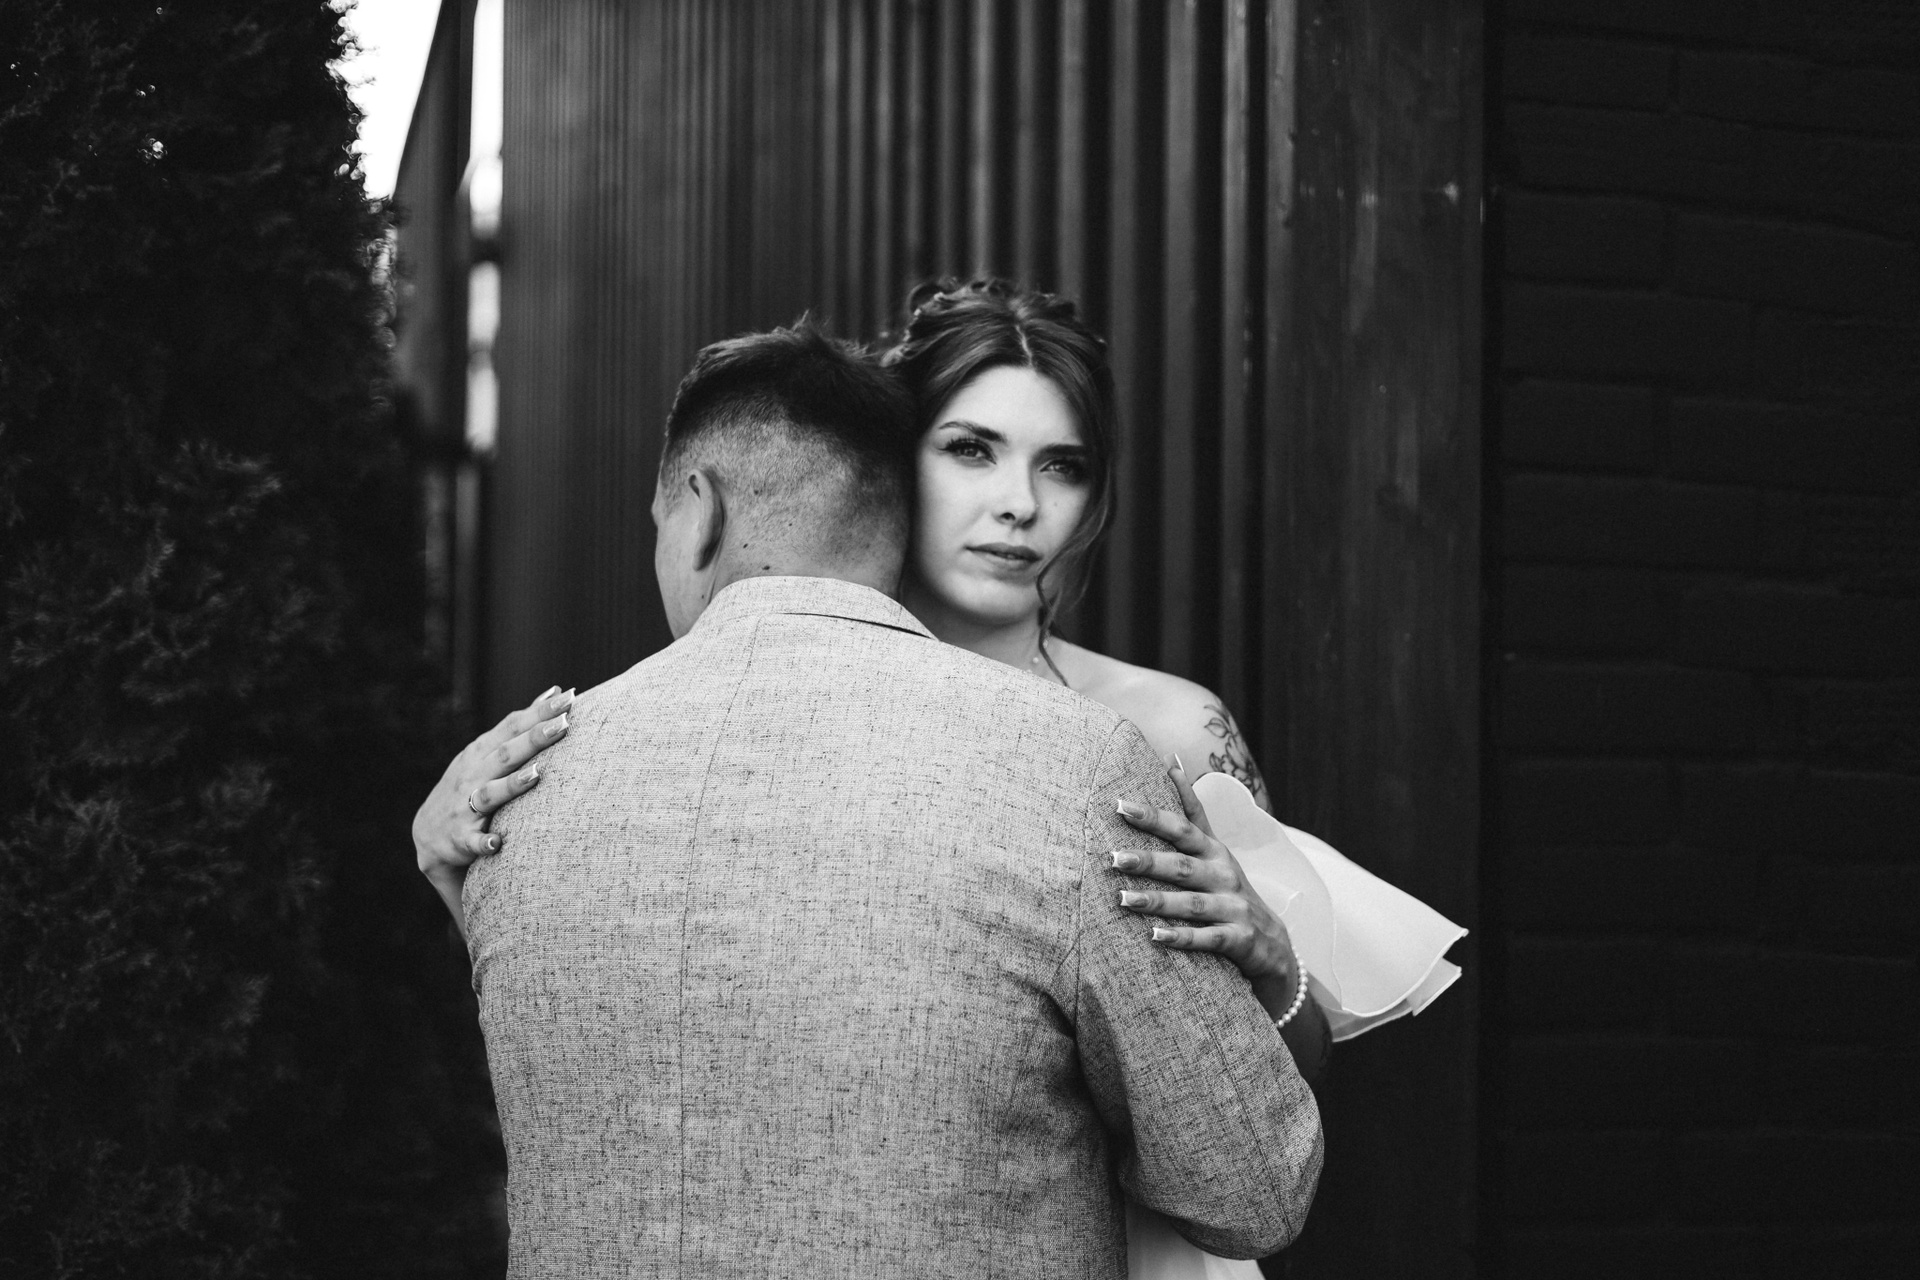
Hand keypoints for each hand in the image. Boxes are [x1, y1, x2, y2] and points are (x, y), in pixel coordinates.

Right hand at [412, 684, 572, 885]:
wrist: (429, 836)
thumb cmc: (469, 786)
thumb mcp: (488, 753)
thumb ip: (519, 727)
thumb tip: (553, 693)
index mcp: (481, 752)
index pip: (512, 726)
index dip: (540, 712)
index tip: (569, 697)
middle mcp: (472, 775)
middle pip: (506, 754)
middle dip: (534, 738)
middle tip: (563, 723)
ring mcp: (464, 807)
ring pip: (489, 794)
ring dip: (512, 785)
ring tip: (536, 775)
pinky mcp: (460, 839)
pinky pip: (473, 842)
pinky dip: (484, 842)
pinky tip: (497, 843)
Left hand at [1110, 756, 1298, 987]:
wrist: (1273, 943)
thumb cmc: (1230, 888)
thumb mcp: (1215, 848)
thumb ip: (1192, 810)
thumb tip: (1171, 762)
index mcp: (1214, 852)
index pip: (1182, 829)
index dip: (1154, 817)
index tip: (1121, 806)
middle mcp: (1224, 876)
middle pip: (1183, 866)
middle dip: (1149, 861)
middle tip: (1115, 858)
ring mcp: (1234, 907)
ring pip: (1192, 903)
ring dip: (1158, 901)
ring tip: (1124, 898)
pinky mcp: (1239, 939)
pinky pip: (1207, 939)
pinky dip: (1183, 938)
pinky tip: (1155, 936)